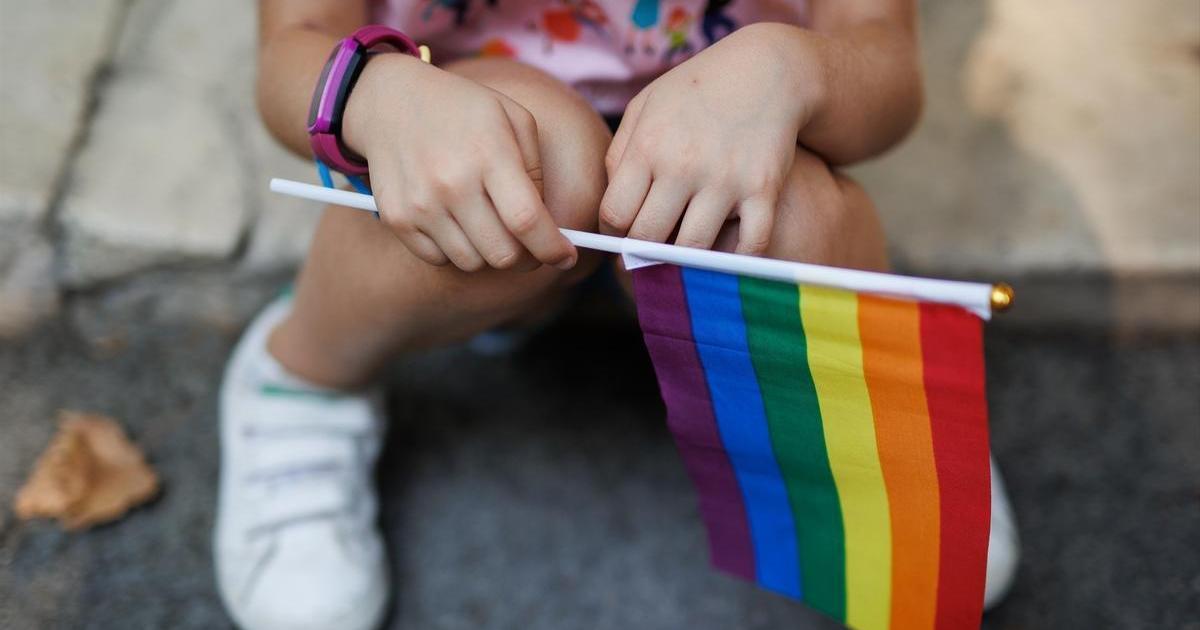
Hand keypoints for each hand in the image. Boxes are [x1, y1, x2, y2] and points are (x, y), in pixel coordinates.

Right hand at [343, 54, 576, 271]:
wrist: (390, 102)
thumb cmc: (462, 110)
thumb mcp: (512, 118)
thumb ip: (536, 171)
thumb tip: (548, 225)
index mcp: (489, 154)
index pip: (527, 220)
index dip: (552, 248)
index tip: (566, 257)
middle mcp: (452, 183)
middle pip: (503, 254)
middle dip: (525, 257)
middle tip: (528, 244)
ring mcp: (421, 204)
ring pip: (472, 263)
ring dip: (488, 253)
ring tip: (486, 223)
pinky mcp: (398, 219)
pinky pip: (439, 259)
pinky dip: (454, 250)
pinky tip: (455, 221)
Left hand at [600, 23, 814, 253]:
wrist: (767, 69)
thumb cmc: (697, 90)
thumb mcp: (646, 107)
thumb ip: (620, 156)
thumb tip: (612, 212)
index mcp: (648, 146)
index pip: (615, 215)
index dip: (614, 233)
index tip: (625, 234)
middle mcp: (683, 166)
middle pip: (648, 238)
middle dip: (644, 251)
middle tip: (650, 250)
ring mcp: (726, 180)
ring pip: (693, 250)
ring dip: (685, 260)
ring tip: (681, 253)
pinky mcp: (764, 189)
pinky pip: (750, 245)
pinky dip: (737, 260)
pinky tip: (726, 253)